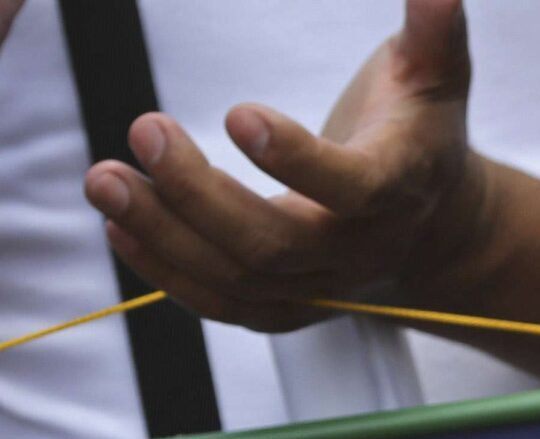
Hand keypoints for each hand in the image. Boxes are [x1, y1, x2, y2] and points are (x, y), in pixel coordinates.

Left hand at [82, 0, 482, 332]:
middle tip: (143, 132)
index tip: (236, 113)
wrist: (433, 229)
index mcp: (396, 189)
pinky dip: (167, 273)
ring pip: (238, 279)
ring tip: (105, 182)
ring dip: (164, 234)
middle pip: (275, 245)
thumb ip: (433, 31)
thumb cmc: (419, 137)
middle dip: (199, 195)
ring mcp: (319, 287)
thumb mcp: (435, 78)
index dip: (297, 160)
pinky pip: (223, 305)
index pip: (351, 189)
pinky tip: (120, 228)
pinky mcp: (286, 306)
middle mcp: (357, 252)